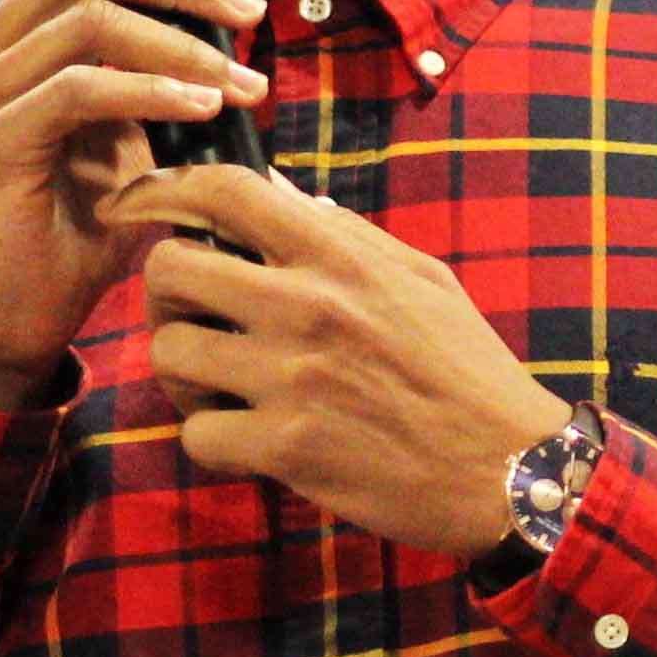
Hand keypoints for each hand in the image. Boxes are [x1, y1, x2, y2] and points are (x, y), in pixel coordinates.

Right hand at [0, 0, 269, 409]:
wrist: (23, 313)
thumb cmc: (82, 218)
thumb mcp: (140, 121)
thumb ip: (166, 48)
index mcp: (14, 29)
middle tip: (251, 8)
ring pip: (86, 17)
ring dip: (180, 41)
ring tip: (244, 79)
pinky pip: (78, 88)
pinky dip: (151, 91)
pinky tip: (205, 110)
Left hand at [104, 165, 571, 555]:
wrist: (510, 467)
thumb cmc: (468, 370)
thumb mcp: (421, 279)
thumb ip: (348, 236)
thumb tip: (283, 198)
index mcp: (338, 256)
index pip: (224, 190)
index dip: (166, 190)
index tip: (146, 208)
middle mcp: (306, 305)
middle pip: (168, 269)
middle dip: (165, 294)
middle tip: (193, 318)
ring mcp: (291, 378)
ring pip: (168, 352)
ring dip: (182, 372)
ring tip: (218, 386)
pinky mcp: (286, 448)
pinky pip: (197, 433)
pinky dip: (213, 439)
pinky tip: (248, 441)